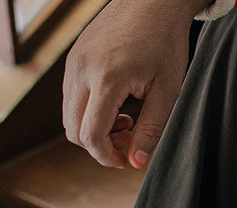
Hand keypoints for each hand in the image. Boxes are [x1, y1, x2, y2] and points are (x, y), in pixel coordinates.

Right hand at [63, 0, 204, 167]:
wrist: (151, 3)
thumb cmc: (164, 44)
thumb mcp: (167, 92)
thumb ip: (151, 130)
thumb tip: (136, 162)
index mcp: (106, 78)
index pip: (90, 134)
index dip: (106, 156)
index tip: (126, 161)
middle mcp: (81, 69)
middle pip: (72, 129)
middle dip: (99, 146)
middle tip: (129, 140)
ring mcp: (72, 63)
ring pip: (69, 116)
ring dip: (94, 130)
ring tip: (128, 123)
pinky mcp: (72, 59)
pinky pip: (72, 99)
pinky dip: (89, 113)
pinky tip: (117, 108)